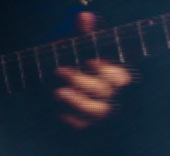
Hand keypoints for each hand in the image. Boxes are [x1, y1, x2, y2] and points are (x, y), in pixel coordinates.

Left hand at [54, 12, 131, 128]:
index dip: (106, 71)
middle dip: (83, 82)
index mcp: (113, 76)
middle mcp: (110, 95)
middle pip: (104, 92)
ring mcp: (99, 112)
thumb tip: (84, 16)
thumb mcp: (74, 49)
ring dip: (79, 102)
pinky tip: (59, 113)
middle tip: (60, 71)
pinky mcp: (87, 125)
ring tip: (58, 92)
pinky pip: (84, 127)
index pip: (120, 77)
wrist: (50, 89)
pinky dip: (72, 120)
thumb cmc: (68, 66)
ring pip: (99, 111)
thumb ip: (81, 34)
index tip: (88, 62)